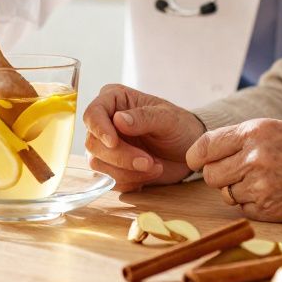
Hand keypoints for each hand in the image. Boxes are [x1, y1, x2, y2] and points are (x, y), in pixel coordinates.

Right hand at [82, 84, 204, 191]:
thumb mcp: (168, 119)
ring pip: (97, 164)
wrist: (188, 152)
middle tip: (149, 162)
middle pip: (93, 143)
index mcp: (113, 100)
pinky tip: (149, 174)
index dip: (99, 129)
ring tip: (155, 167)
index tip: (114, 142)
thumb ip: (144, 117)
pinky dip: (130, 182)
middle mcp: (104, 122)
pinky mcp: (111, 167)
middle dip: (121, 157)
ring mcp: (105, 146)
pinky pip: (108, 180)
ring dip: (127, 172)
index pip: (92, 114)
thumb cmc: (180, 127)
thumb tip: (118, 120)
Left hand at [186, 118, 281, 223]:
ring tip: (267, 182)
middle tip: (242, 174)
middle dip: (220, 176)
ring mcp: (262, 185)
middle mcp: (254, 156)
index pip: (204, 146)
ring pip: (225, 194)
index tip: (197, 162)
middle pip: (210, 175)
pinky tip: (277, 195)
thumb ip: (241, 140)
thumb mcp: (278, 130)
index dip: (196, 157)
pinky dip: (255, 206)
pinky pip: (244, 210)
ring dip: (238, 192)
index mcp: (254, 131)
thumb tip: (202, 154)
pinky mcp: (271, 210)